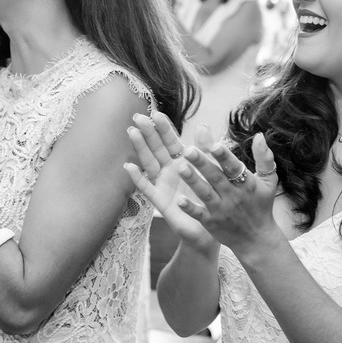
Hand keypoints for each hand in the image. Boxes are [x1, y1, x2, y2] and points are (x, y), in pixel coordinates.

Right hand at [123, 112, 215, 252]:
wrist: (210, 229)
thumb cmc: (212, 198)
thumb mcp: (212, 171)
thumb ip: (206, 149)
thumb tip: (203, 125)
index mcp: (184, 160)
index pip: (171, 140)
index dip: (163, 127)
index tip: (155, 113)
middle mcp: (170, 170)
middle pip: (157, 148)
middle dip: (147, 132)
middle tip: (138, 117)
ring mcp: (163, 184)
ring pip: (149, 163)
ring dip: (140, 148)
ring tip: (131, 132)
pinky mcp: (160, 201)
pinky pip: (147, 188)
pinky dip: (137, 178)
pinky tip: (129, 166)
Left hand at [173, 131, 283, 260]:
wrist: (257, 239)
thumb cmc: (261, 205)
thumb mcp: (269, 181)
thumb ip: (264, 158)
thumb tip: (259, 136)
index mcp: (246, 183)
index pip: (234, 167)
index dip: (224, 157)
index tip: (214, 145)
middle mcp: (233, 195)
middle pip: (216, 177)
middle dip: (202, 163)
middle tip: (188, 150)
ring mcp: (221, 209)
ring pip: (206, 193)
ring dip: (193, 181)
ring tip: (181, 168)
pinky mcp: (212, 222)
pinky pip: (200, 215)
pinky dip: (190, 208)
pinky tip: (179, 200)